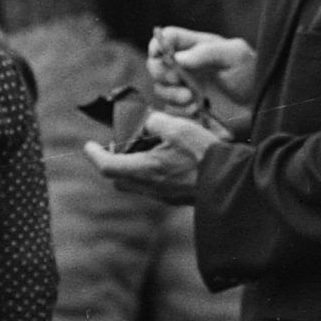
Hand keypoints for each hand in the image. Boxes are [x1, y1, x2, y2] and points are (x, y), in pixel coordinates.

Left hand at [83, 109, 212, 206]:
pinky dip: (149, 172)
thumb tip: (146, 122)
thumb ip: (156, 122)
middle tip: (120, 144)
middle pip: (118, 179)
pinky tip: (164, 157)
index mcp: (146, 170)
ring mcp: (162, 196)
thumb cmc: (205, 154)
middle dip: (113, 161)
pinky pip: (152, 186)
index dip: (94, 155)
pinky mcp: (174, 198)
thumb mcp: (179, 128)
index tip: (88, 146)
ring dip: (133, 167)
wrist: (231, 182)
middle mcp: (150, 187)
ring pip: (135, 183)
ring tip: (145, 147)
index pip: (107, 167)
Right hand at [150, 27, 257, 110]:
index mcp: (197, 47)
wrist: (263, 107)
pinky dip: (178, 111)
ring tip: (192, 100)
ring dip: (171, 95)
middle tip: (178, 80)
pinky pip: (169, 110)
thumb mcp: (236, 55)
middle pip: (156, 64)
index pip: (168, 37)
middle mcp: (187, 66)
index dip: (158, 44)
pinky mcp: (185, 110)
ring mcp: (184, 88)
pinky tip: (197, 110)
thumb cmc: (253, 76)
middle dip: (162, 73)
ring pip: (160, 89)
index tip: (160, 55)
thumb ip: (208, 51)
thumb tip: (178, 58)